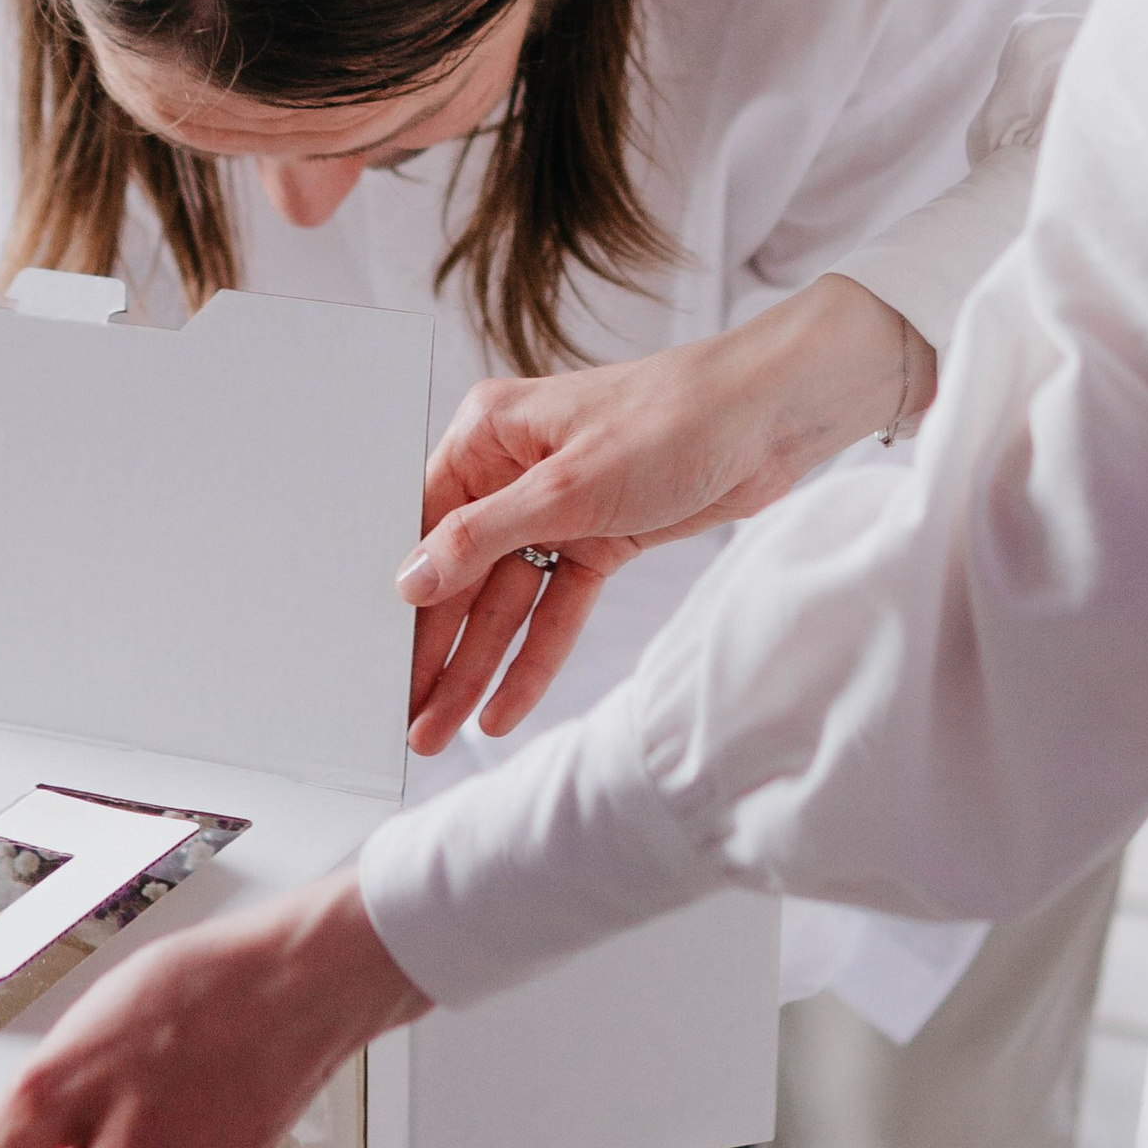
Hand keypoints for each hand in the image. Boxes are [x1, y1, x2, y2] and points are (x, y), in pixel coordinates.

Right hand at [401, 275, 932, 753]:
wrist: (770, 422)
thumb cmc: (672, 418)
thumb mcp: (566, 487)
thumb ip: (481, 537)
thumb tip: (411, 579)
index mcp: (488, 434)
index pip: (425, 525)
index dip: (403, 594)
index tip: (376, 656)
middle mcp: (514, 471)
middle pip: (462, 573)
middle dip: (436, 646)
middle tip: (406, 713)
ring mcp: (558, 509)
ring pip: (505, 601)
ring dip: (477, 665)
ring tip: (439, 728)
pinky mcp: (600, 540)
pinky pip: (555, 610)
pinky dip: (533, 657)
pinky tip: (502, 708)